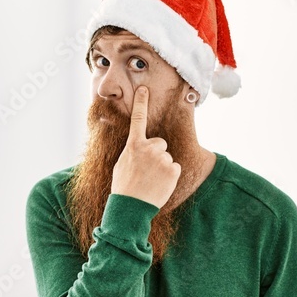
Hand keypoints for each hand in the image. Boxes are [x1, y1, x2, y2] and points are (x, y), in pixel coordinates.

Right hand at [109, 86, 180, 208]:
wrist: (131, 208)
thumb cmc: (124, 187)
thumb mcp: (122, 164)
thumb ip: (132, 151)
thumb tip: (136, 147)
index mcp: (133, 145)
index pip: (138, 119)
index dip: (141, 103)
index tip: (144, 89)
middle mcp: (149, 148)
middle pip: (160, 143)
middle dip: (156, 154)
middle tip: (147, 171)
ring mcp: (162, 158)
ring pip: (167, 157)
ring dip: (162, 167)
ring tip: (151, 180)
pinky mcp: (173, 169)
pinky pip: (174, 168)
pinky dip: (169, 176)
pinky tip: (159, 185)